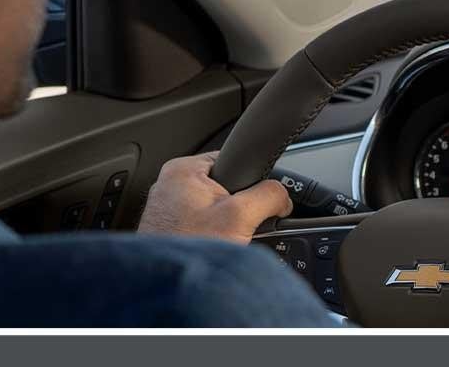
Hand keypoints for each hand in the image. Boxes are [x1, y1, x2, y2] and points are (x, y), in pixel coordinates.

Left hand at [136, 153, 291, 243]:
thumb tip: (283, 196)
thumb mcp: (240, 217)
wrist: (165, 288)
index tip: (258, 201)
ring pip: (214, 209)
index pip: (233, 159)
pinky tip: (211, 248)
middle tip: (237, 226)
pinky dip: (211, 235)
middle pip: (225, 186)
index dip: (253, 180)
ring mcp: (167, 208)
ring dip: (226, 224)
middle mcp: (169, 184)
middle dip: (239, 208)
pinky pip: (201, 224)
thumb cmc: (187, 251)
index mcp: (183, 169)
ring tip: (222, 240)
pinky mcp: (169, 229)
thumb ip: (268, 196)